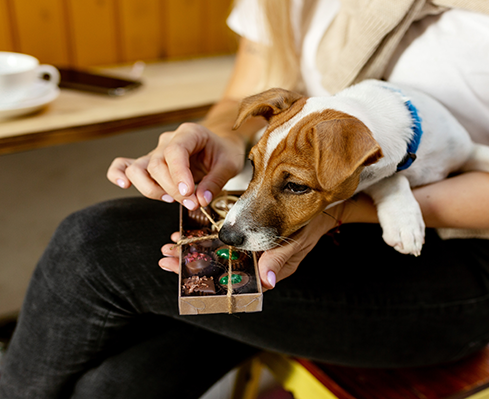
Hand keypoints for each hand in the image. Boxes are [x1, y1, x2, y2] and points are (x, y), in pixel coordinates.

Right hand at [107, 122, 245, 208]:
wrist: (219, 146)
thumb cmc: (223, 152)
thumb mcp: (229, 165)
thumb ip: (215, 182)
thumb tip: (200, 200)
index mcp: (190, 133)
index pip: (175, 151)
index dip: (178, 174)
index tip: (188, 193)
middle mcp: (168, 140)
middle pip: (157, 164)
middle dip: (172, 189)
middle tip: (191, 203)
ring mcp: (155, 151)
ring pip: (138, 168)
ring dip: (152, 188)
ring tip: (171, 199)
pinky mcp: (148, 163)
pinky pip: (124, 165)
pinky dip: (118, 174)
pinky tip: (124, 184)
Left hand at [158, 202, 348, 289]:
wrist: (323, 206)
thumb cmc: (312, 226)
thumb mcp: (297, 241)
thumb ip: (281, 259)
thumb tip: (266, 282)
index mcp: (264, 269)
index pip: (230, 280)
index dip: (204, 278)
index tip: (180, 271)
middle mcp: (254, 260)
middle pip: (217, 266)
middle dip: (190, 263)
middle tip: (164, 257)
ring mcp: (251, 246)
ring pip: (217, 251)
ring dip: (194, 248)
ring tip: (170, 244)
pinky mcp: (249, 229)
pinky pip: (224, 234)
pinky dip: (206, 232)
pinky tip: (189, 228)